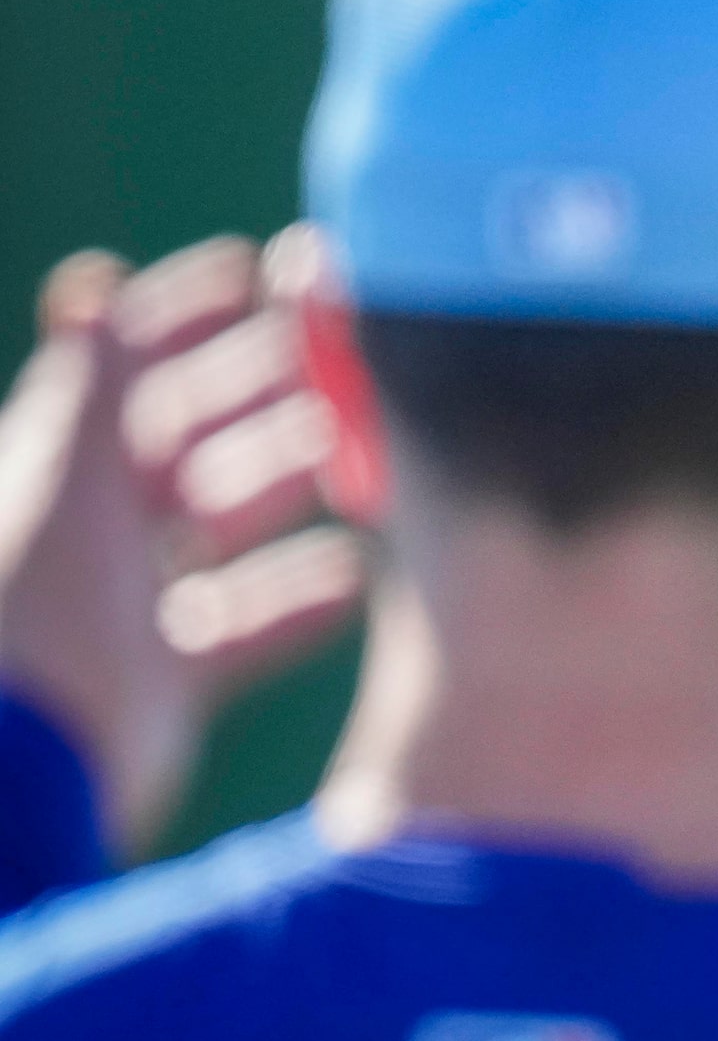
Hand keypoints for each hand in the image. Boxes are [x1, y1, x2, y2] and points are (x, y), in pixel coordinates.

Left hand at [0, 231, 363, 852]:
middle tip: (338, 359)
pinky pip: (248, 623)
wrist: (28, 768)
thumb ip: (94, 388)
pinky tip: (359, 576)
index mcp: (52, 468)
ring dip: (287, 492)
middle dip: (258, 397)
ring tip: (361, 463)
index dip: (183, 315)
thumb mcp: (68, 480)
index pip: (123, 370)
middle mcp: (88, 528)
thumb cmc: (37, 611)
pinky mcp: (169, 675)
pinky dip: (298, 599)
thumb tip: (97, 283)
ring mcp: (128, 602)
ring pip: (223, 527)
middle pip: (185, 441)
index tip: (255, 272)